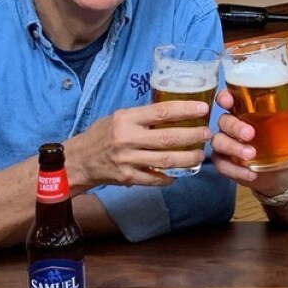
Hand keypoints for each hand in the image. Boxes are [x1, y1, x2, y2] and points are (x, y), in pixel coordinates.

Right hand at [64, 100, 211, 188]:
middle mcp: (127, 139)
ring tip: (200, 154)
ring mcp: (128, 161)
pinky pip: (155, 179)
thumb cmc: (102, 134)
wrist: (79, 160)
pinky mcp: (128, 178)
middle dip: (193, 136)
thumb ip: (144, 116)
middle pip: (168, 138)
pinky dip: (170, 177)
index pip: (161, 112)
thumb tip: (175, 112)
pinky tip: (181, 173)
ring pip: (166, 161)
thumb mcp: (119, 117)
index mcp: (126, 119)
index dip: (185, 110)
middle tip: (208, 134)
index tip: (203, 108)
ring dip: (188, 158)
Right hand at [210, 77, 287, 195]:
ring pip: (219, 142)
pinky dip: (236, 170)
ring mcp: (225, 145)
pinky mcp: (225, 164)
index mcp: (241, 110)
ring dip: (234, 148)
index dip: (223, 98)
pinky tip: (251, 173)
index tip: (228, 101)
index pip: (226, 99)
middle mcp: (229, 125)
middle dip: (234, 126)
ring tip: (251, 155)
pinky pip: (222, 166)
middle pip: (223, 121)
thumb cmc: (280, 137)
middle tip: (250, 134)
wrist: (282, 170)